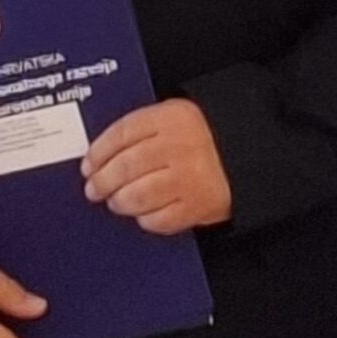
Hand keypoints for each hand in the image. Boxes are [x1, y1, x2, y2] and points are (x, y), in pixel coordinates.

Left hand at [81, 98, 230, 233]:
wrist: (247, 157)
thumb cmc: (204, 140)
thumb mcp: (174, 119)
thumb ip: (142, 130)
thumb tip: (99, 155)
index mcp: (172, 118)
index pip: (122, 133)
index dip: (98, 152)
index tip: (88, 165)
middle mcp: (180, 146)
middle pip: (125, 166)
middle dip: (103, 181)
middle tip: (94, 188)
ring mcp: (190, 178)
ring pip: (137, 195)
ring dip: (120, 201)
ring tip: (117, 201)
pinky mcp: (199, 206)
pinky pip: (159, 219)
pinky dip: (146, 219)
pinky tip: (143, 213)